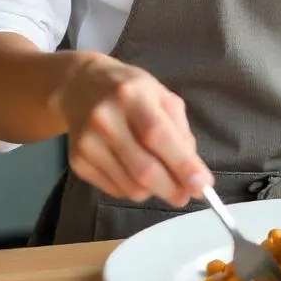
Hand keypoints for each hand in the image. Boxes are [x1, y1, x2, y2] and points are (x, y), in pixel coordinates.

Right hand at [52, 53, 212, 206]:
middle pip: (143, 169)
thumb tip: (193, 174)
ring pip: (131, 186)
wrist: (80, 85)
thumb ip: (180, 132)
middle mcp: (104, 117)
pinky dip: (133, 188)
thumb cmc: (131, 91)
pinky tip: (134, 170)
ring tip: (160, 176)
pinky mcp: (77, 162)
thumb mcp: (162, 97)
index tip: (203, 185)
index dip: (182, 164)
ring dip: (154, 190)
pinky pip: (116, 191)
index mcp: (131, 94)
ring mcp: (87, 142)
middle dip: (172, 188)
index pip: (157, 135)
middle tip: (187, 195)